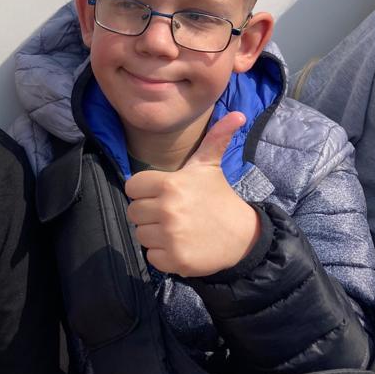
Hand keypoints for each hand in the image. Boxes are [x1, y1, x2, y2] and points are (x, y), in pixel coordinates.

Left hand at [124, 112, 260, 276]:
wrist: (242, 236)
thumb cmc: (218, 197)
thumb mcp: (210, 166)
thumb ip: (215, 138)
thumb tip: (237, 113)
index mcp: (170, 184)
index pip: (132, 187)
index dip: (145, 191)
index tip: (163, 194)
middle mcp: (167, 209)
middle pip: (134, 211)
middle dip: (149, 213)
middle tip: (172, 213)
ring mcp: (170, 236)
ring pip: (140, 234)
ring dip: (155, 234)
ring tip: (176, 229)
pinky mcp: (175, 260)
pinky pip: (151, 256)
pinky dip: (162, 255)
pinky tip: (180, 246)